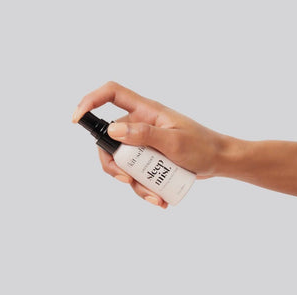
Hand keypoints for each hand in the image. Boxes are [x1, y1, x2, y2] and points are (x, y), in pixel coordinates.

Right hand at [72, 81, 232, 207]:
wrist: (219, 160)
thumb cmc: (202, 146)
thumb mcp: (175, 141)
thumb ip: (145, 134)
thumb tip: (114, 129)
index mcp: (146, 111)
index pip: (111, 94)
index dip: (90, 101)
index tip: (77, 120)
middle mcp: (140, 124)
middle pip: (109, 139)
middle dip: (113, 164)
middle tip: (126, 180)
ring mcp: (143, 143)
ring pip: (122, 162)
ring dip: (133, 182)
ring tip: (154, 196)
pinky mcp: (148, 159)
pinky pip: (135, 173)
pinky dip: (143, 188)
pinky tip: (159, 199)